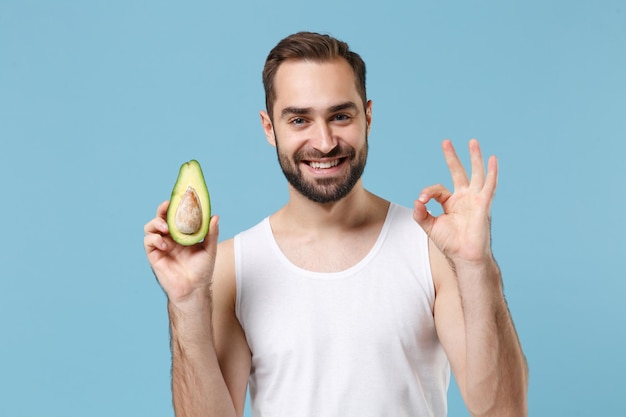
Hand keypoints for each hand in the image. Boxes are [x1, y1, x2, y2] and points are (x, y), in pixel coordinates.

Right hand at [144, 200, 219, 303]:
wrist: (194, 289)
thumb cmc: (202, 270)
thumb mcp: (209, 249)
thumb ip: (211, 233)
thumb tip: (215, 216)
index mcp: (182, 234)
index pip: (175, 216)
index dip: (174, 207)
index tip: (177, 199)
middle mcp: (170, 238)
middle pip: (161, 218)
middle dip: (161, 210)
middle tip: (166, 207)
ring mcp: (161, 246)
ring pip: (151, 228)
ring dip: (156, 223)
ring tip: (165, 227)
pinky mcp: (154, 256)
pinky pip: (149, 242)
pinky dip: (154, 239)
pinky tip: (164, 244)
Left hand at [413, 139, 497, 264]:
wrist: (465, 256)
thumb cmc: (450, 243)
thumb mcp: (430, 227)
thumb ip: (421, 214)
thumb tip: (416, 201)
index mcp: (451, 203)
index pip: (438, 189)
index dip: (428, 192)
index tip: (421, 201)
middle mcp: (464, 198)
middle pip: (458, 172)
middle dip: (452, 157)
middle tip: (445, 142)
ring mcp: (474, 199)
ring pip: (475, 174)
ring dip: (474, 158)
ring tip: (472, 142)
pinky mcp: (483, 204)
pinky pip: (489, 185)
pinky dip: (491, 172)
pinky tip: (492, 159)